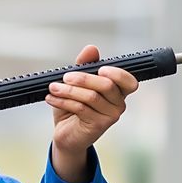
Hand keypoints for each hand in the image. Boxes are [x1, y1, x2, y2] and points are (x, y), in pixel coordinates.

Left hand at [47, 44, 136, 181]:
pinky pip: (81, 108)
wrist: (66, 134)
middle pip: (107, 85)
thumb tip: (91, 48)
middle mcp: (119, 104)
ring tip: (53, 88)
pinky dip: (64, 101)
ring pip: (91, 97)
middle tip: (65, 77)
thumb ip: (85, 65)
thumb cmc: (74, 106)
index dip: (118, 74)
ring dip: (68, 90)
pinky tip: (52, 98)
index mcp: (118, 91)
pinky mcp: (98, 126)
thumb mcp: (77, 83)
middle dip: (83, 78)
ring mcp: (111, 116)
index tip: (100, 68)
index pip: (129, 81)